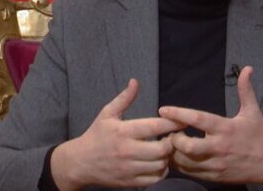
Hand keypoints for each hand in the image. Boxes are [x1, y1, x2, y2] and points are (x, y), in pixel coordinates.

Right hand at [51, 79, 184, 189]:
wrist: (79, 163)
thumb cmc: (96, 135)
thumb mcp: (107, 114)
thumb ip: (124, 98)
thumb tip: (135, 81)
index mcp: (124, 131)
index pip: (155, 126)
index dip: (173, 123)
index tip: (183, 120)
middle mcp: (127, 151)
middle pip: (162, 149)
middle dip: (172, 142)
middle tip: (173, 137)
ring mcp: (128, 168)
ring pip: (160, 165)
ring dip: (168, 157)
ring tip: (166, 149)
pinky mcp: (129, 182)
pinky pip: (154, 179)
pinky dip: (161, 172)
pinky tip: (159, 163)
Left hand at [159, 66, 262, 187]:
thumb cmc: (258, 134)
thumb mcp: (252, 111)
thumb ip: (245, 90)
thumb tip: (247, 68)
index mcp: (226, 128)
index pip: (198, 119)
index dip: (178, 114)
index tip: (164, 110)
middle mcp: (219, 147)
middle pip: (187, 147)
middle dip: (174, 139)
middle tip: (172, 132)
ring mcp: (215, 164)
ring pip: (185, 162)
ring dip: (174, 153)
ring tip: (173, 143)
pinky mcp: (214, 177)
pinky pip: (190, 173)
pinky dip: (180, 165)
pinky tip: (179, 156)